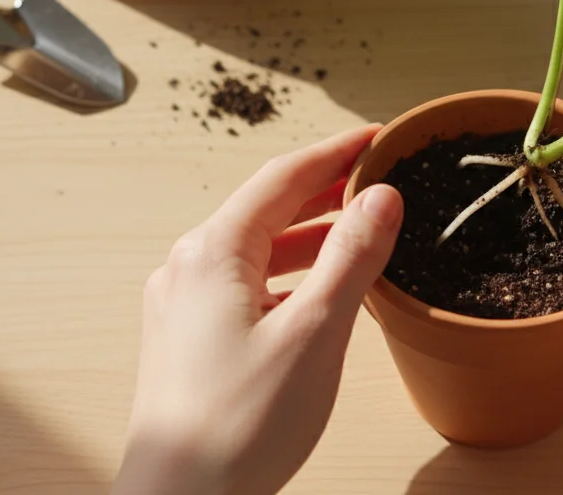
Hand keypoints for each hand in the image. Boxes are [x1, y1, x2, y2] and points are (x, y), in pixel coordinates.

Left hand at [112, 126, 402, 494]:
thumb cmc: (241, 425)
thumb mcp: (315, 331)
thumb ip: (351, 257)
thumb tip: (380, 197)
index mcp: (213, 252)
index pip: (283, 177)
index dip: (335, 153)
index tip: (376, 137)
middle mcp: (187, 267)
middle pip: (265, 208)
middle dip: (324, 191)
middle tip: (376, 177)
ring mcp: (182, 304)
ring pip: (256, 250)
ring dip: (308, 236)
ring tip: (359, 231)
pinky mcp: (186, 339)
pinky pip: (243, 285)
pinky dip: (287, 275)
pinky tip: (318, 292)